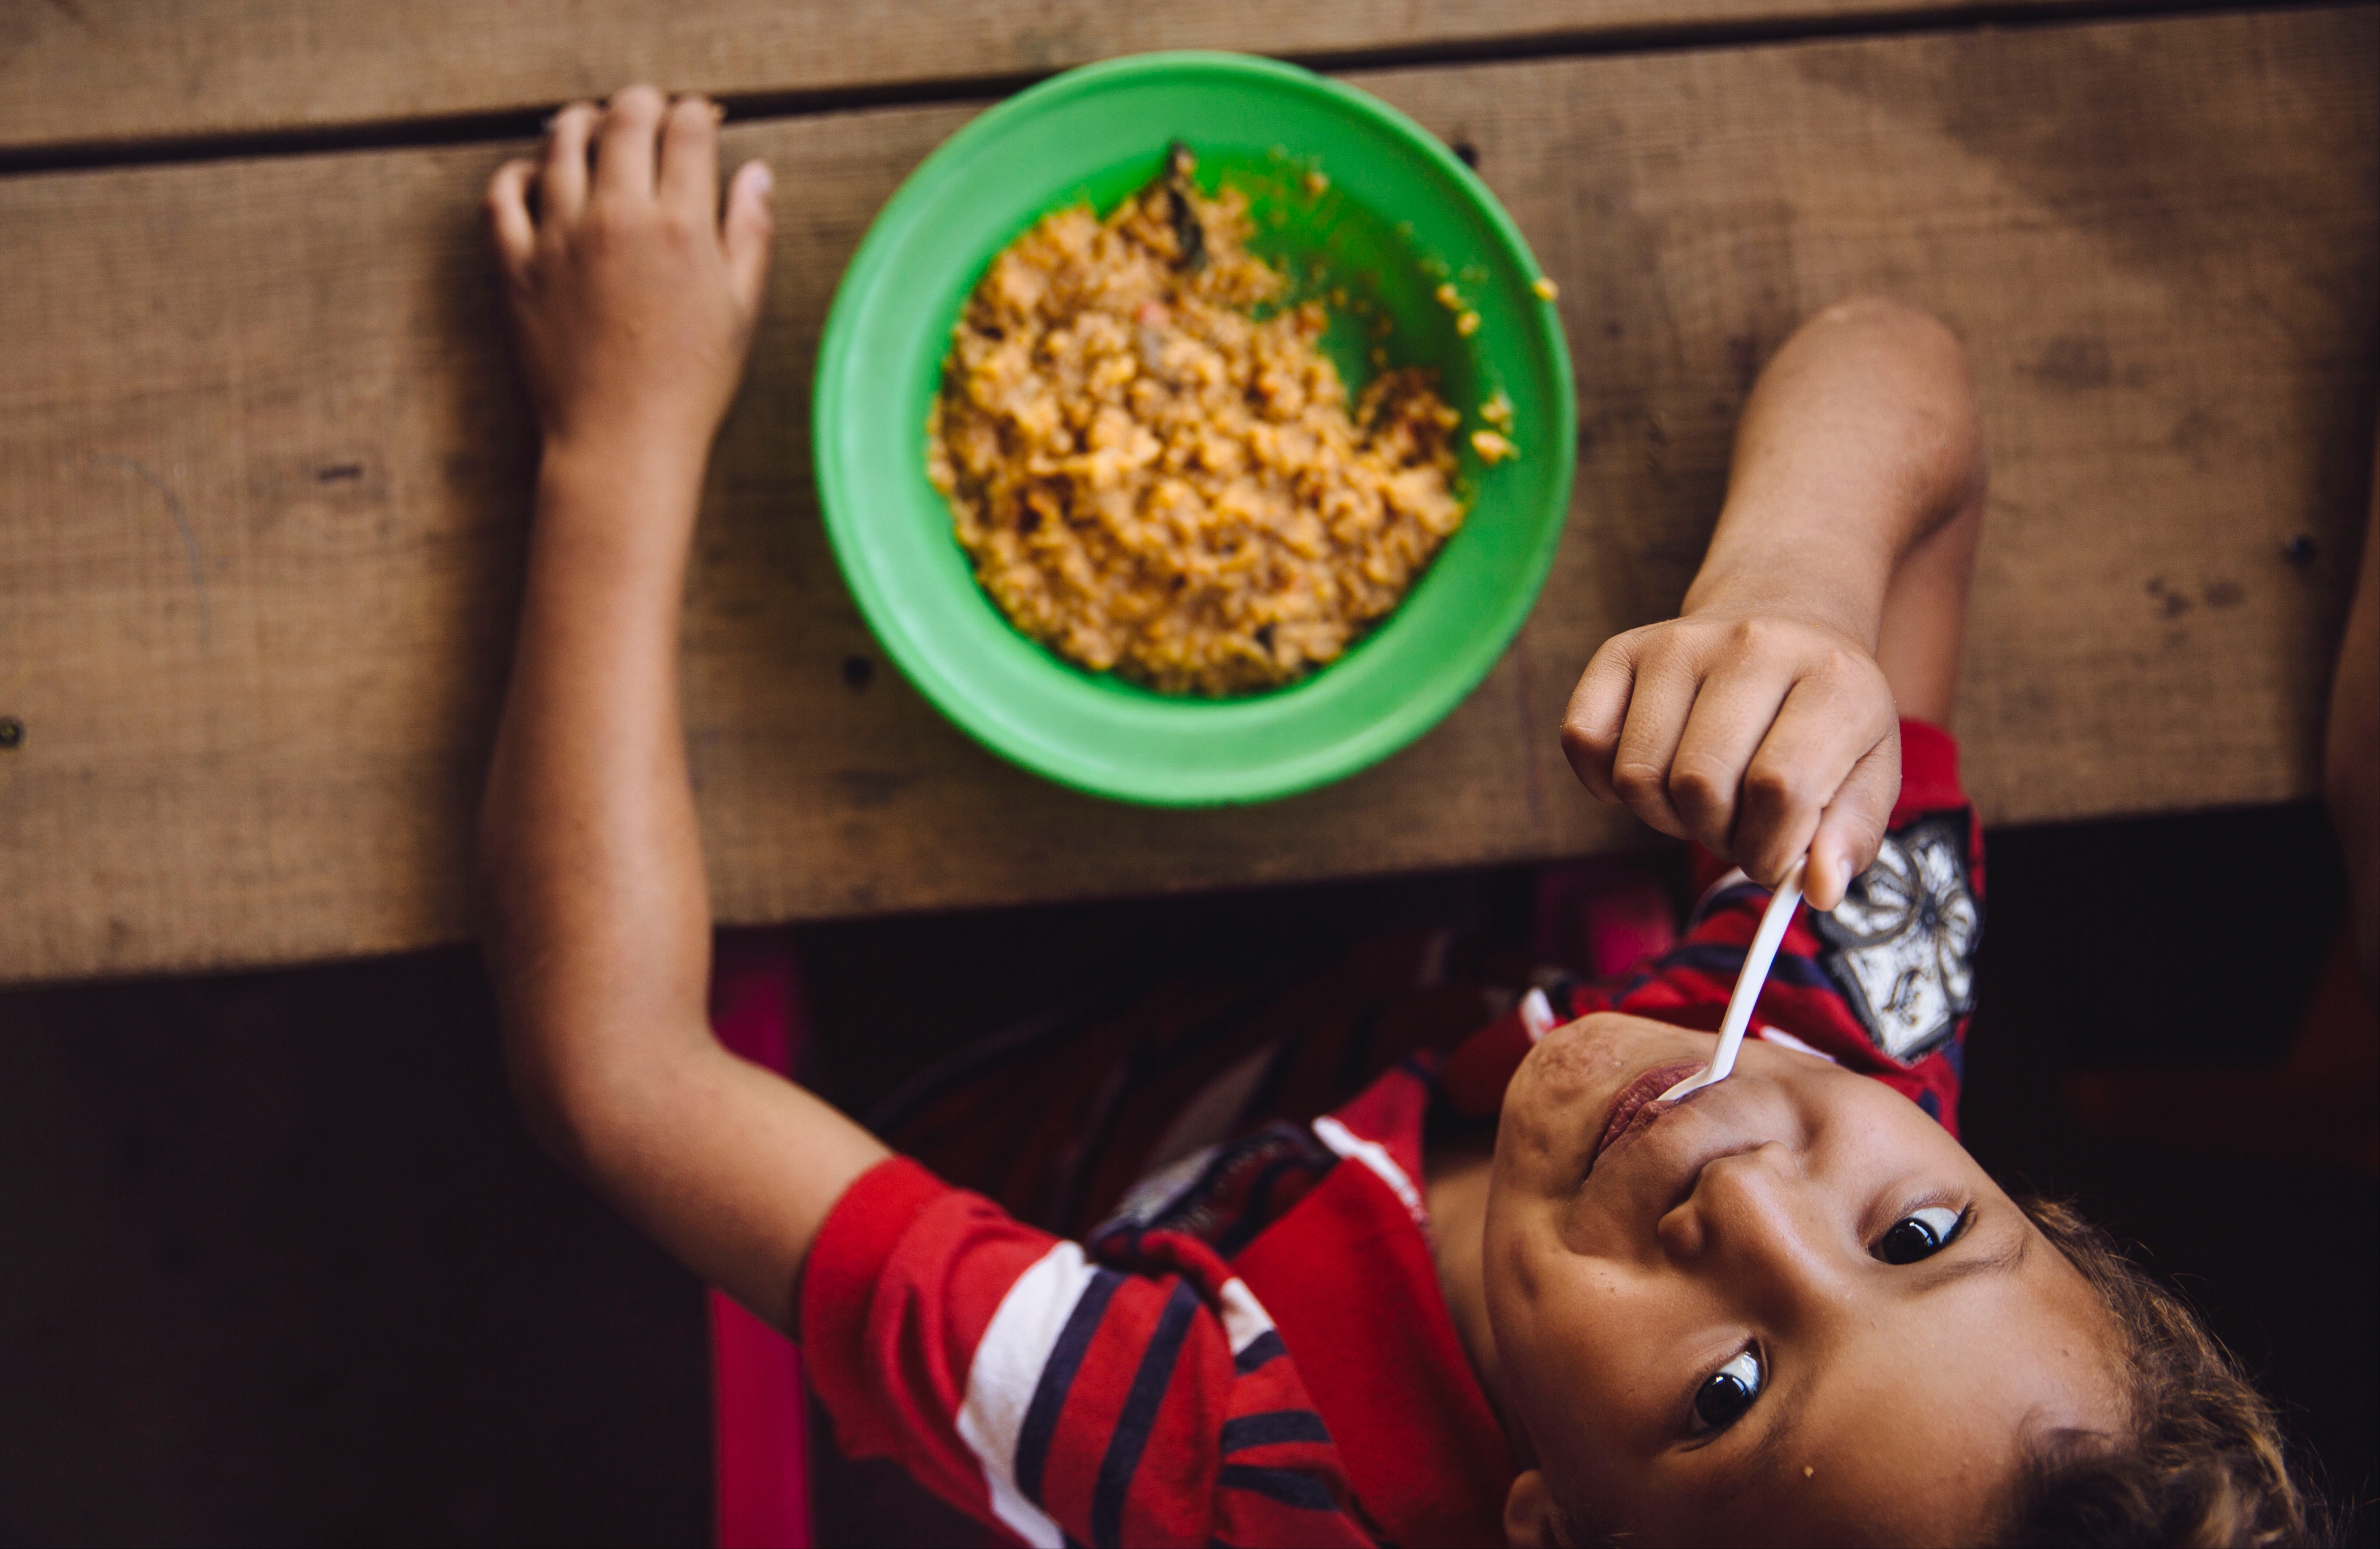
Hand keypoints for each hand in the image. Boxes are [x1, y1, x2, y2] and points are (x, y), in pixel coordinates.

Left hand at [485, 86, 773, 469]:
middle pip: (624, 119)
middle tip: (646, 112)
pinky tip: (534, 177)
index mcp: (683, 227)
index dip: (694, 114)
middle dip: (640, 103)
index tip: (696, 121)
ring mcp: (561, 239)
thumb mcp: (741, 310)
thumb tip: (756, 174)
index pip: (686, 130)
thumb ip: (750, 234)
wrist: (623, 442)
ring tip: (592, 130)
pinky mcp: (517, 266)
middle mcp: (619, 219)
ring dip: (580, 124)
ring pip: (560, 143)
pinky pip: (502, 196)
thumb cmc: (691, 385)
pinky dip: (517, 174)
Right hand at [1560, 611, 1900, 910]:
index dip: (1771, 850)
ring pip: (1638, 774)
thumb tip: (1818, 889)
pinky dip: (1604, 782)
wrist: (1784, 615)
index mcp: (1832, 680)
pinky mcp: (1621, 649)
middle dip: (1716, 835)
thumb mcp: (1870, 770)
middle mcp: (1752, 645)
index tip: (1776, 858)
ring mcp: (1678, 643)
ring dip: (1665, 816)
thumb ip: (1851, 835)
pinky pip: (1583, 740)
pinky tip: (1651, 775)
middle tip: (1738, 826)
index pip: (1780, 788)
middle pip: (1699, 784)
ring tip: (1702, 800)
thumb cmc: (1825, 713)